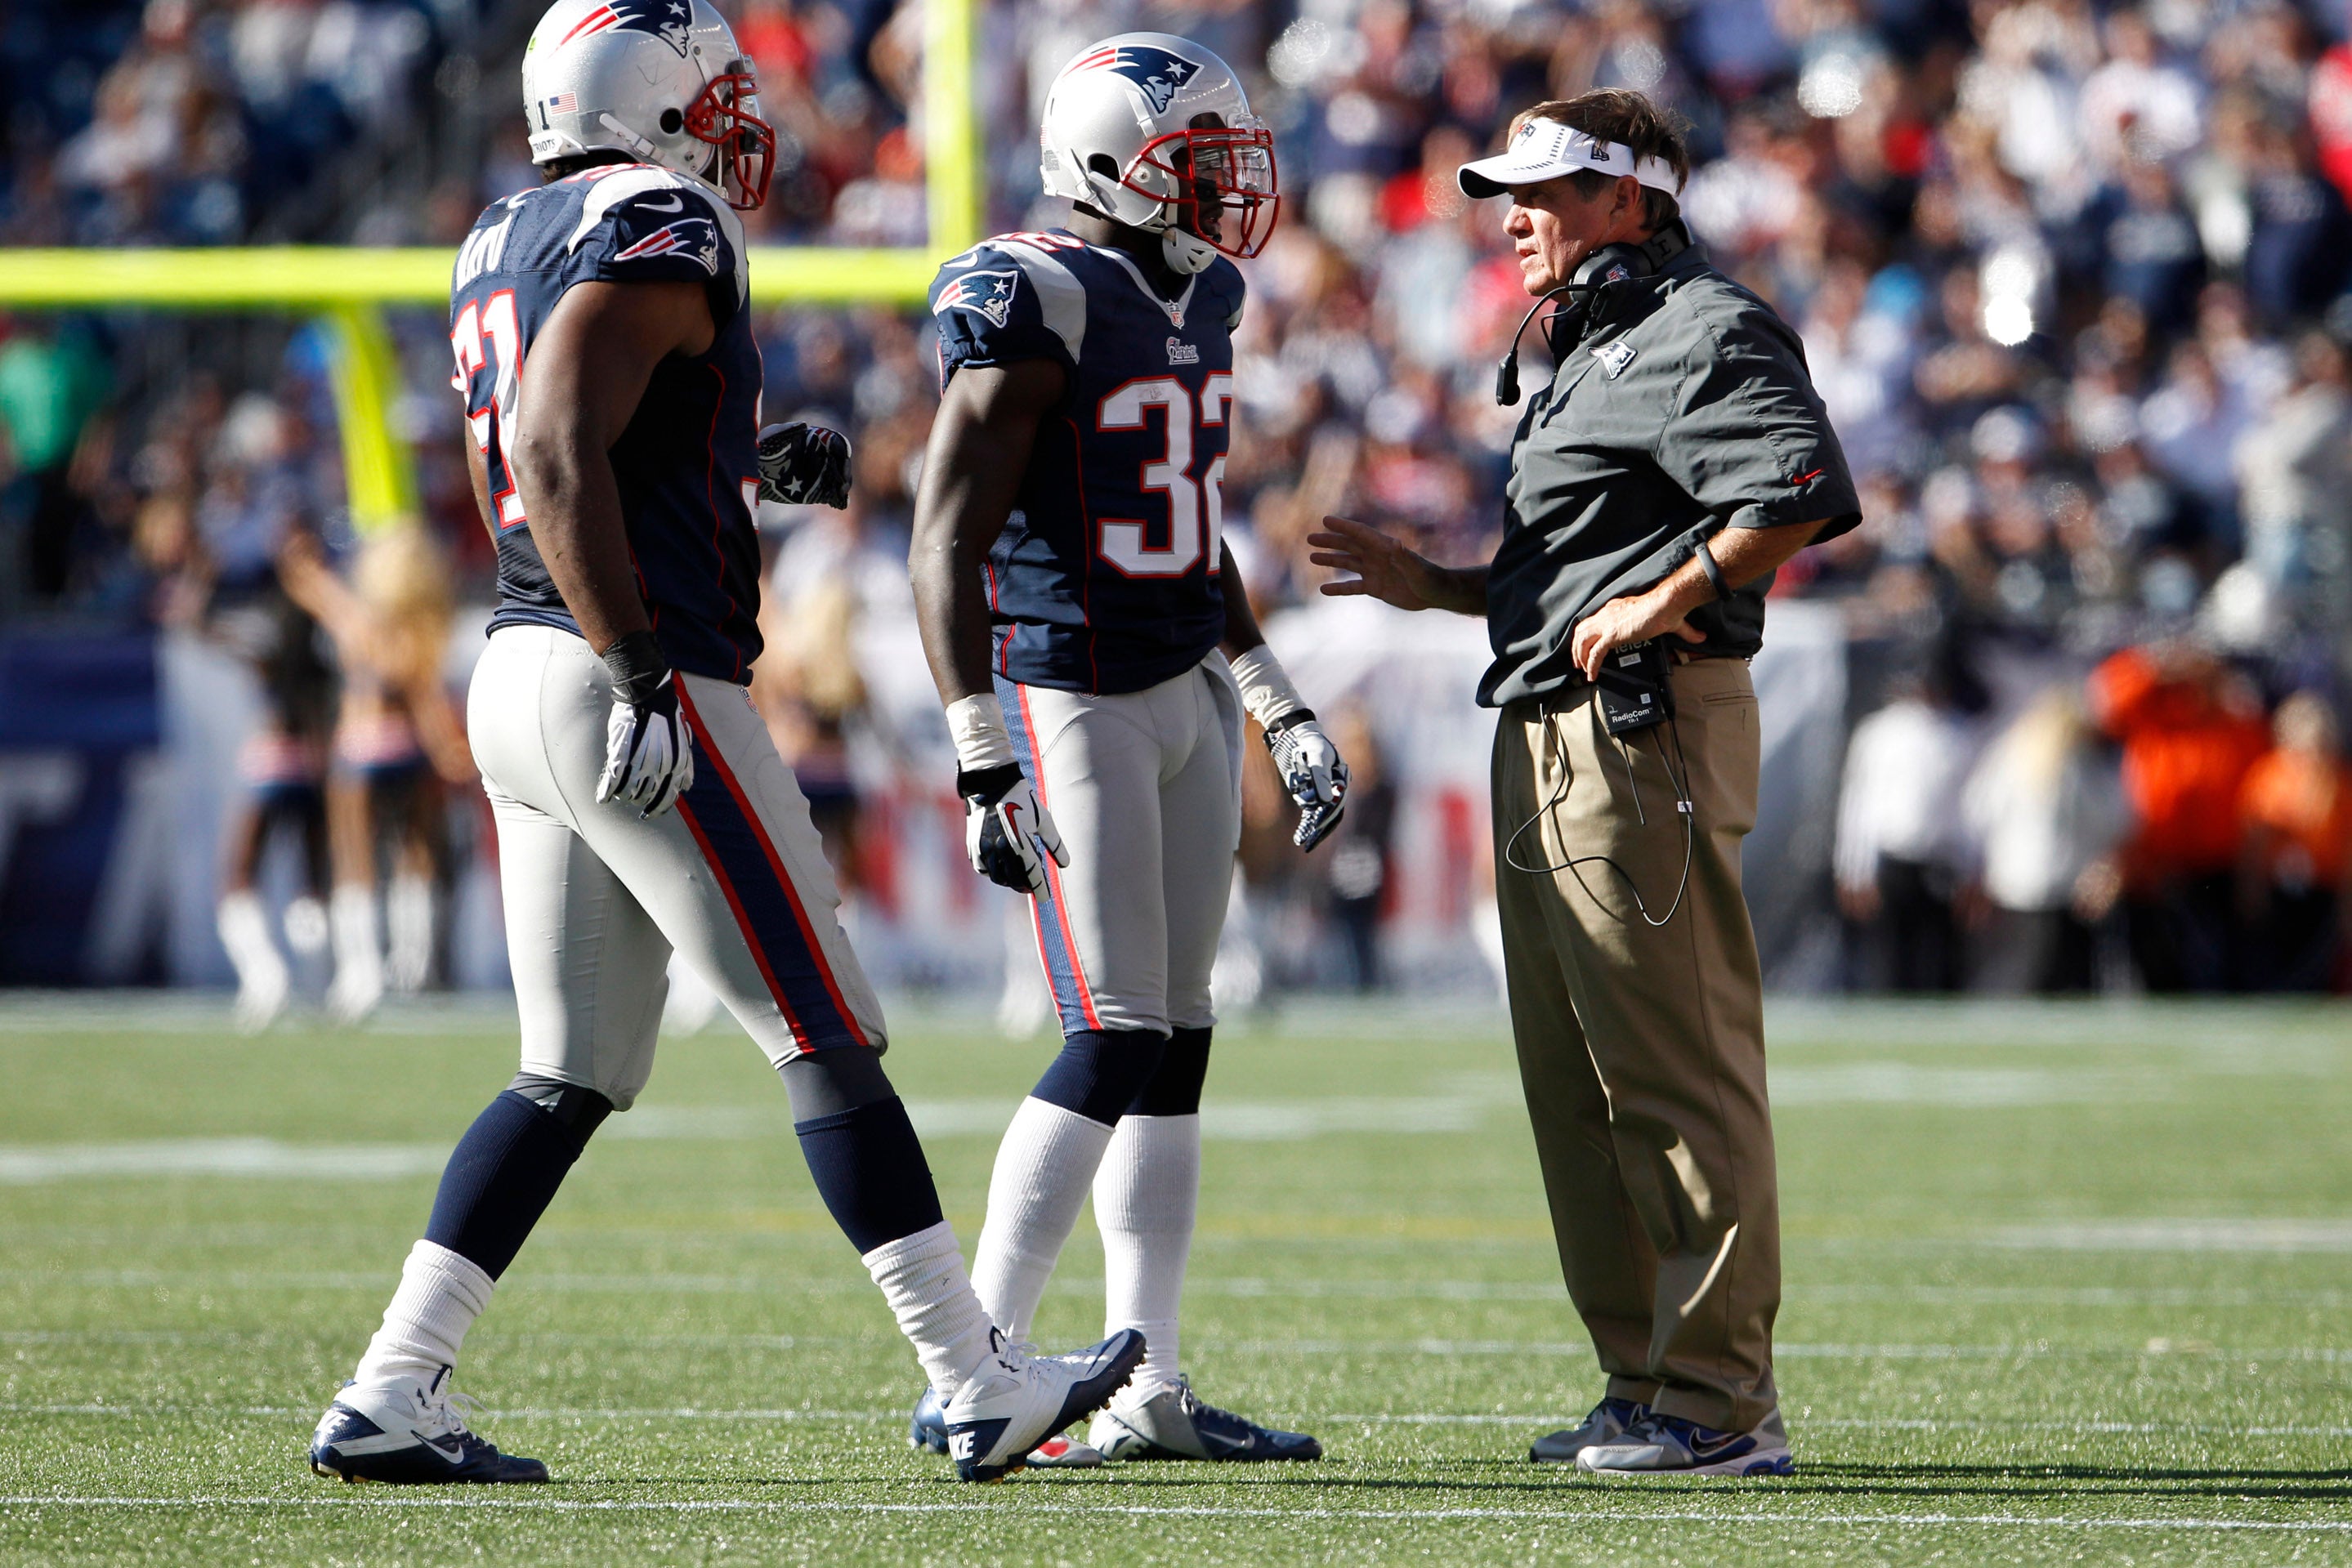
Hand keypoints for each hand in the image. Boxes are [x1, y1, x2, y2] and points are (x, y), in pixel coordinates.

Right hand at [596, 668, 693, 818]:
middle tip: (630, 797)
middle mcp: (660, 768)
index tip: (648, 815)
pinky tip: (602, 798)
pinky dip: (606, 791)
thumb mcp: (683, 742)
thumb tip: (686, 788)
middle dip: (637, 801)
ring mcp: (640, 762)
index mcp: (676, 766)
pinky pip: (613, 780)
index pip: (667, 799)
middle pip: (645, 798)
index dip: (657, 809)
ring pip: (628, 792)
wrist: (648, 694)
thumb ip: (685, 766)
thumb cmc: (667, 716)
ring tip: (616, 791)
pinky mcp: (622, 754)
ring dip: (622, 795)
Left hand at [757, 422, 852, 507]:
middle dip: (846, 470)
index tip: (844, 456)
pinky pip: (833, 494)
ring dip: (844, 484)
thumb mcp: (773, 434)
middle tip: (843, 481)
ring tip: (841, 492)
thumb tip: (803, 425)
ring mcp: (821, 475)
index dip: (843, 449)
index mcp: (817, 441)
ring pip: (840, 479)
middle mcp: (823, 458)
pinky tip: (840, 502)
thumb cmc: (765, 447)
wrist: (755, 471)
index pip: (837, 443)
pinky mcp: (817, 491)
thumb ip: (788, 428)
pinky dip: (839, 499)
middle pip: (842, 462)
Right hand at [960, 762, 1068, 896]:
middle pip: (1015, 880)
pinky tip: (1002, 868)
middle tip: (1032, 887)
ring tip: (1018, 877)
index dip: (1041, 889)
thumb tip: (1065, 864)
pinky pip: (984, 869)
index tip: (1045, 897)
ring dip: (1009, 881)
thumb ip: (1055, 844)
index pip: (1033, 874)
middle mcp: (1001, 848)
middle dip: (1025, 886)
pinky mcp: (974, 847)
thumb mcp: (1043, 820)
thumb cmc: (1022, 800)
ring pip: (998, 877)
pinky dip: (993, 872)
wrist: (990, 785)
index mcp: (1021, 842)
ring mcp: (985, 848)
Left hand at [1266, 715, 1348, 851]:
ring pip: (1321, 818)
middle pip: (1332, 814)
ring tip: (1303, 844)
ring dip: (1314, 831)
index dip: (1327, 816)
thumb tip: (1324, 801)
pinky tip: (1299, 836)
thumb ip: (1320, 777)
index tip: (1315, 826)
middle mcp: (1335, 789)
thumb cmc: (1310, 743)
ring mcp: (1323, 794)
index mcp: (1342, 779)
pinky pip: (1310, 815)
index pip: (1337, 803)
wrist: (1296, 737)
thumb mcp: (1316, 756)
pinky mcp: (1310, 796)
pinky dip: (1306, 826)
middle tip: (1310, 843)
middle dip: (1321, 829)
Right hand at [1306, 516, 1446, 610]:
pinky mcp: (1375, 587)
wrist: (1436, 594)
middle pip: (1349, 546)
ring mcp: (1375, 571)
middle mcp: (1377, 557)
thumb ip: (1405, 557)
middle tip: (1311, 538)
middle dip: (1330, 541)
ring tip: (1312, 557)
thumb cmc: (1430, 578)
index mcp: (1385, 547)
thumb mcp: (1417, 568)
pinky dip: (1339, 588)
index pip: (1360, 534)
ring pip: (1348, 563)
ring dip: (1331, 560)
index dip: (1343, 526)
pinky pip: (1352, 587)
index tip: (1326, 520)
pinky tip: (1324, 589)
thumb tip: (1395, 544)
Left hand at [1569, 587, 1703, 681]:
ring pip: (1582, 641)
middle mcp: (1607, 615)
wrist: (1666, 605)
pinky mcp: (1611, 635)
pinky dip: (1591, 665)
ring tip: (1584, 671)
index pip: (1595, 620)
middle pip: (1582, 630)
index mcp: (1616, 609)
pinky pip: (1594, 653)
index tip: (1589, 646)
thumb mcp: (1672, 622)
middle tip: (1579, 662)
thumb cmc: (1667, 609)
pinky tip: (1591, 675)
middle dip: (1577, 647)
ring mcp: (1607, 624)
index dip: (1589, 634)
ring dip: (1580, 657)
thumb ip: (1685, 631)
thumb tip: (1701, 637)